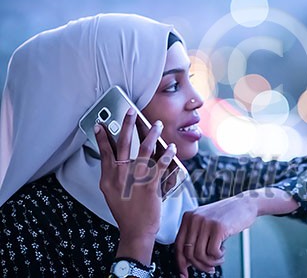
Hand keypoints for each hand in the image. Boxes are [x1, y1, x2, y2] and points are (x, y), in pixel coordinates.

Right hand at [94, 108, 175, 263]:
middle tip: (131, 111)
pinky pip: (160, 165)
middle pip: (122, 145)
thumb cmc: (126, 212)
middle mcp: (119, 177)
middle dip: (126, 125)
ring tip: (157, 125)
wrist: (136, 231)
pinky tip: (171, 147)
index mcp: (108, 179)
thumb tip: (118, 158)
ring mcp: (134, 181)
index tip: (100, 123)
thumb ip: (113, 175)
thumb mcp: (112, 193)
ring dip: (151, 135)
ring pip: (143, 150)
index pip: (104, 152)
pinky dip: (167, 154)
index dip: (102, 137)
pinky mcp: (150, 186)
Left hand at [174, 193, 257, 276]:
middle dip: (199, 265)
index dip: (180, 263)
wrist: (245, 203)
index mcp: (188, 217)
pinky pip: (212, 252)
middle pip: (189, 253)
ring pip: (200, 255)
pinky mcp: (218, 228)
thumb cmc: (227, 215)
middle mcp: (194, 218)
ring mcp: (206, 222)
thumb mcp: (205, 222)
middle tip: (209, 268)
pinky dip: (218, 257)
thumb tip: (187, 262)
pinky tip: (223, 250)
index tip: (184, 274)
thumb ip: (195, 237)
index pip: (178, 245)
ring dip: (211, 262)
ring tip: (218, 258)